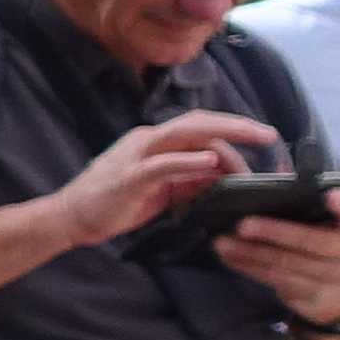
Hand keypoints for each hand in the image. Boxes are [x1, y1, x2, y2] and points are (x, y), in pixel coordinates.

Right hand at [47, 109, 265, 245]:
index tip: (261, 141)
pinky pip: (164, 163)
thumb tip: (224, 176)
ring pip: (185, 133)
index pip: (199, 128)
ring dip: (224, 135)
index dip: (232, 129)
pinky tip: (213, 161)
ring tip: (254, 139)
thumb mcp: (161, 190)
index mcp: (154, 142)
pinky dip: (189, 160)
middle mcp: (147, 140)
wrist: (70, 217)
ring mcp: (137, 155)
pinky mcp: (130, 177)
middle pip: (198, 122)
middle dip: (237, 125)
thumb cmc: (114, 204)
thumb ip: (190, 180)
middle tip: (269, 134)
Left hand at [219, 190, 339, 330]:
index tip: (331, 195)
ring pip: (287, 264)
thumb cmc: (327, 241)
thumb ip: (308, 197)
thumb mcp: (328, 220)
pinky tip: (229, 257)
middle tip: (242, 224)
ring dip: (251, 253)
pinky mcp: (314, 298)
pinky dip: (250, 268)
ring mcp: (335, 279)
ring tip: (222, 242)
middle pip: (311, 241)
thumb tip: (279, 169)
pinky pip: (277, 281)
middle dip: (274, 232)